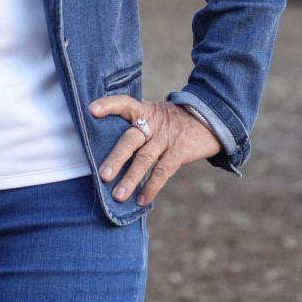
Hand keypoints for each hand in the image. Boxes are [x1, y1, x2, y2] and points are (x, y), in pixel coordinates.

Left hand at [88, 95, 221, 205]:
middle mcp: (153, 123)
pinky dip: (151, 187)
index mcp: (144, 111)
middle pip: (131, 138)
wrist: (209, 120)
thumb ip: (136, 125)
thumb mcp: (155, 114)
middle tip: (103, 175)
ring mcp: (167, 137)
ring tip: (118, 195)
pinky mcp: (180, 151)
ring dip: (131, 178)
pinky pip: (163, 171)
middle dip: (116, 157)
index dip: (108, 105)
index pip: (124, 103)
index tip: (91, 110)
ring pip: (145, 158)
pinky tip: (141, 199)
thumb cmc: (172, 121)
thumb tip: (107, 148)